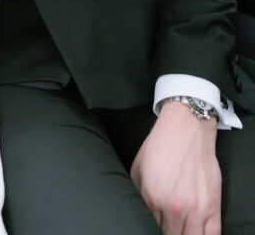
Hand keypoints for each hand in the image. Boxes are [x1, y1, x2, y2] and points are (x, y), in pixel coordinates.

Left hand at [130, 102, 220, 234]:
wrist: (187, 127)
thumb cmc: (162, 144)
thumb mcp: (138, 168)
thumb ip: (138, 195)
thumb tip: (141, 212)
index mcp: (152, 196)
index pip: (151, 227)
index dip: (152, 226)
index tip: (155, 222)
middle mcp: (174, 206)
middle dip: (167, 232)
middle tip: (167, 223)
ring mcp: (195, 208)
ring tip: (180, 227)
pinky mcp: (212, 206)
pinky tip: (196, 231)